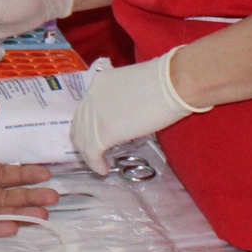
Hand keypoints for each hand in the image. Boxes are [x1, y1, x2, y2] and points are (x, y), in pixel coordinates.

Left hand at [69, 47, 206, 174]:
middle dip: (85, 142)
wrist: (172, 84)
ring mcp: (95, 114)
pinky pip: (92, 152)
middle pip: (80, 125)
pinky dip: (95, 164)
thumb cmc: (165, 82)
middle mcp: (91, 96)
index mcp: (99, 83)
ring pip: (83, 140)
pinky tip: (103, 170)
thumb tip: (127, 115)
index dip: (90, 125)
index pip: (86, 109)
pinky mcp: (104, 131)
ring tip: (100, 164)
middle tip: (96, 154)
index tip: (99, 136)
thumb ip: (123, 100)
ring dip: (90, 156)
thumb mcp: (134, 86)